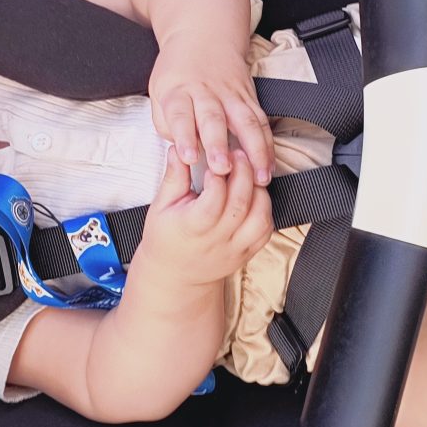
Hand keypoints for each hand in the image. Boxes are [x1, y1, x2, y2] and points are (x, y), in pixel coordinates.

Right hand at [135, 150, 275, 287]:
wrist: (176, 276)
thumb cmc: (165, 237)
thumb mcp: (160, 207)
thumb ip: (174, 177)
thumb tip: (179, 149)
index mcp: (192, 228)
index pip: (213, 200)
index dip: (219, 177)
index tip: (216, 160)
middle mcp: (216, 241)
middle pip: (241, 205)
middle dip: (243, 173)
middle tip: (239, 154)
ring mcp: (235, 249)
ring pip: (260, 218)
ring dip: (259, 191)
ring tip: (249, 174)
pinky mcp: (248, 253)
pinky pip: (266, 230)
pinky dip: (265, 209)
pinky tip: (255, 194)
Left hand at [149, 33, 273, 183]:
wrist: (204, 35)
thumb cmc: (179, 70)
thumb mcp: (158, 92)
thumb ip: (166, 124)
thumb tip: (181, 151)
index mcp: (179, 91)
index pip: (180, 115)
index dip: (184, 137)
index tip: (188, 158)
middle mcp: (206, 92)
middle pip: (214, 119)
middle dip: (219, 145)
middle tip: (222, 168)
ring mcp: (231, 94)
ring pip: (246, 121)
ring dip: (254, 150)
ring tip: (259, 176)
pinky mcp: (250, 97)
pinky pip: (262, 122)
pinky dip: (268, 145)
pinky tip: (270, 165)